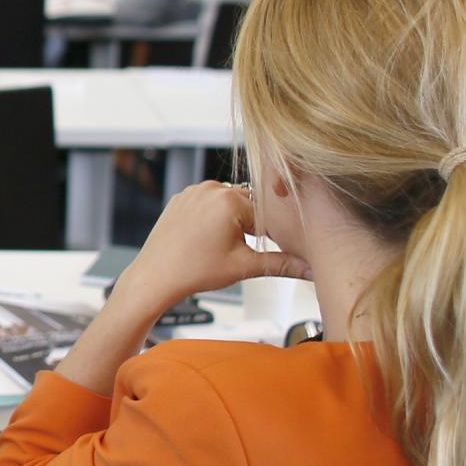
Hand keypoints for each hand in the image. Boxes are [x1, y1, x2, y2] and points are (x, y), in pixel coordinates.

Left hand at [112, 182, 309, 318]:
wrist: (155, 277)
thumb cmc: (194, 272)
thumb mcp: (244, 267)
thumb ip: (282, 264)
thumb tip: (311, 270)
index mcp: (230, 200)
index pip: (268, 212)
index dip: (272, 233)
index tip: (268, 247)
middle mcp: (211, 188)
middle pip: (249, 204)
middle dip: (251, 226)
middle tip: (240, 249)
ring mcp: (194, 191)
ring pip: (229, 202)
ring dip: (233, 220)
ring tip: (220, 246)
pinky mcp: (181, 198)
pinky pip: (208, 203)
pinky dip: (214, 217)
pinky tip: (206, 238)